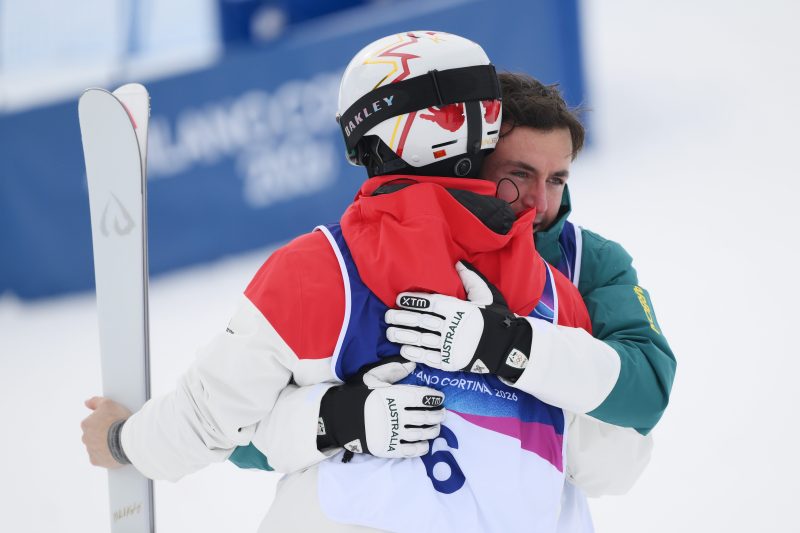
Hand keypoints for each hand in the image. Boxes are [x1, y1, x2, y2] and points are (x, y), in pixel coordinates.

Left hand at [81, 396, 130, 468]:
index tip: (114, 421)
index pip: (93, 421)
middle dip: (103, 433)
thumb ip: (96, 401)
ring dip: (105, 444)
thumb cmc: (119, 421)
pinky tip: (116, 450)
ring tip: (119, 441)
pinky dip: (107, 455)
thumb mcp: (109, 403)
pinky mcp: (96, 461)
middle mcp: (85, 437)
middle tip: (117, 431)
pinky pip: (100, 458)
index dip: (105, 421)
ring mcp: (90, 450)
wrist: (128, 440)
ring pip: (96, 446)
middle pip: (93, 435)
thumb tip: (86, 402)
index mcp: (86, 424)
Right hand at [318, 358, 444, 458]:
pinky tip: (425, 443)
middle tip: (442, 413)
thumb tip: (413, 364)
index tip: (439, 398)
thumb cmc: (357, 395)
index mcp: (394, 396)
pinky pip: (411, 450)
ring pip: (421, 433)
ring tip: (435, 427)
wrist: (338, 417)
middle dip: (438, 415)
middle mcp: (396, 415)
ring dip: (432, 430)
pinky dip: (422, 447)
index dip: (434, 398)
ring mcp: (392, 433)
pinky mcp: (388, 448)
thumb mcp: (372, 377)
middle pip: (425, 416)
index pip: (422, 397)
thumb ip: (394, 370)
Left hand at [385, 261, 532, 379]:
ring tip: (390, 333)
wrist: (509, 347)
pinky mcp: (451, 362)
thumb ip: (471, 279)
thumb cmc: (497, 319)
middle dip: (402, 318)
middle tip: (387, 316)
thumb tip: (458, 263)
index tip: (399, 299)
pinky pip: (429, 357)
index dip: (414, 301)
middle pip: (422, 322)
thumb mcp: (487, 295)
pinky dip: (415, 354)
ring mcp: (451, 346)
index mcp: (459, 309)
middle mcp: (452, 328)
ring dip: (404, 336)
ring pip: (422, 340)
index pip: (431, 303)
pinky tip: (404, 350)